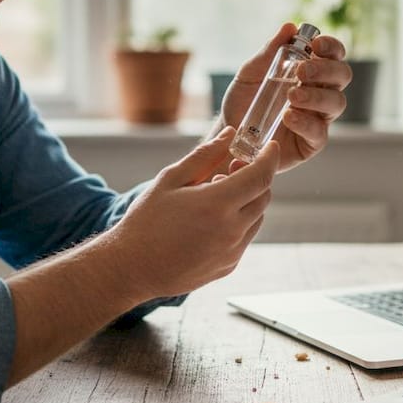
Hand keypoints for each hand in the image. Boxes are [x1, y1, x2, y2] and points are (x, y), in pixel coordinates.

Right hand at [110, 128, 278, 299]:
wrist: (131, 269)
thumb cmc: (147, 221)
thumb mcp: (171, 180)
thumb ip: (204, 156)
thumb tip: (229, 134)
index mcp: (216, 205)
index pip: (260, 176)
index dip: (269, 158)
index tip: (270, 146)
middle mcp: (231, 230)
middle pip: (263, 196)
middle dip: (256, 178)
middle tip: (232, 169)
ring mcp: (232, 252)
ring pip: (256, 218)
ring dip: (246, 201)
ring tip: (214, 197)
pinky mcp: (228, 266)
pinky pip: (244, 238)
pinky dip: (237, 223)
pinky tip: (210, 220)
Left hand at [219, 23, 351, 172]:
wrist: (229, 131)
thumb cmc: (244, 100)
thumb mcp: (250, 73)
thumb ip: (269, 52)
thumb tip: (289, 27)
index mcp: (311, 72)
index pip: (333, 55)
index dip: (331, 47)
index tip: (315, 44)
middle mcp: (320, 92)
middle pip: (342, 76)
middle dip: (325, 69)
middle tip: (300, 71)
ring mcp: (318, 118)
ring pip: (336, 103)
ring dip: (316, 96)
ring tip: (292, 96)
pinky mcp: (311, 143)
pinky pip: (319, 133)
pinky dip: (306, 123)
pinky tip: (289, 117)